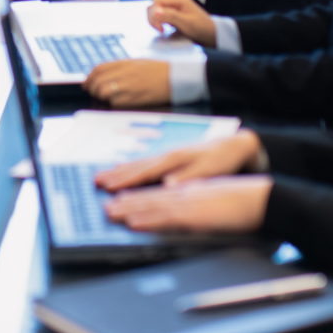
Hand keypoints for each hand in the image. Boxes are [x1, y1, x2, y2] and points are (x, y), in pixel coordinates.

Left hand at [84, 59, 170, 106]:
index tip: (87, 83)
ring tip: (106, 98)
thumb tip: (104, 74)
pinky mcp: (135, 98)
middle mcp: (125, 73)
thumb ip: (122, 67)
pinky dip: (113, 104)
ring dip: (101, 96)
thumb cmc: (160, 70)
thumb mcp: (139, 62)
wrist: (177, 77)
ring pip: (103, 91)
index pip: (99, 69)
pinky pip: (115, 102)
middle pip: (97, 80)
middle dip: (92, 88)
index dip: (90, 77)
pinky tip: (119, 103)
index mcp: (126, 63)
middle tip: (95, 93)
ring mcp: (129, 85)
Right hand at [96, 130, 263, 190]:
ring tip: (103, 175)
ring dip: (120, 170)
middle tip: (95, 181)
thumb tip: (167, 186)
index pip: (144, 172)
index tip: (107, 187)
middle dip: (115, 175)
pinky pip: (146, 162)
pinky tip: (124, 167)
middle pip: (136, 166)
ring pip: (139, 163)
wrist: (236, 145)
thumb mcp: (209, 170)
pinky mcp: (172, 157)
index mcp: (174, 159)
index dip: (125, 181)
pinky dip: (132, 166)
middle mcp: (167, 155)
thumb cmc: (223, 158)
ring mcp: (169, 155)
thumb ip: (187, 178)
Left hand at [105, 176, 272, 233]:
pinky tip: (133, 222)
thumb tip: (188, 214)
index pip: (159, 190)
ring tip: (109, 212)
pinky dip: (147, 218)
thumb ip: (200, 205)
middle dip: (125, 199)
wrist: (268, 198)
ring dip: (128, 207)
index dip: (137, 192)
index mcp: (192, 188)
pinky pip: (166, 217)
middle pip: (150, 194)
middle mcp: (187, 191)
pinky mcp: (196, 213)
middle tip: (102, 204)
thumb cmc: (247, 202)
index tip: (118, 195)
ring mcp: (190, 201)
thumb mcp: (218, 201)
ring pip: (152, 203)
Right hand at [147, 0, 216, 47]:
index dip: (154, 13)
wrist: (211, 34)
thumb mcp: (186, 23)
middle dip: (153, 17)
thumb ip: (170, 16)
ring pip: (156, 9)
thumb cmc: (201, 28)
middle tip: (160, 29)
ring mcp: (175, 6)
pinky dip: (160, 21)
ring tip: (163, 29)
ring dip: (155, 20)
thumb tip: (155, 11)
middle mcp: (176, 0)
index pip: (157, 1)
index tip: (160, 27)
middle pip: (155, 4)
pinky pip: (161, 14)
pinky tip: (166, 28)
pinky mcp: (174, 13)